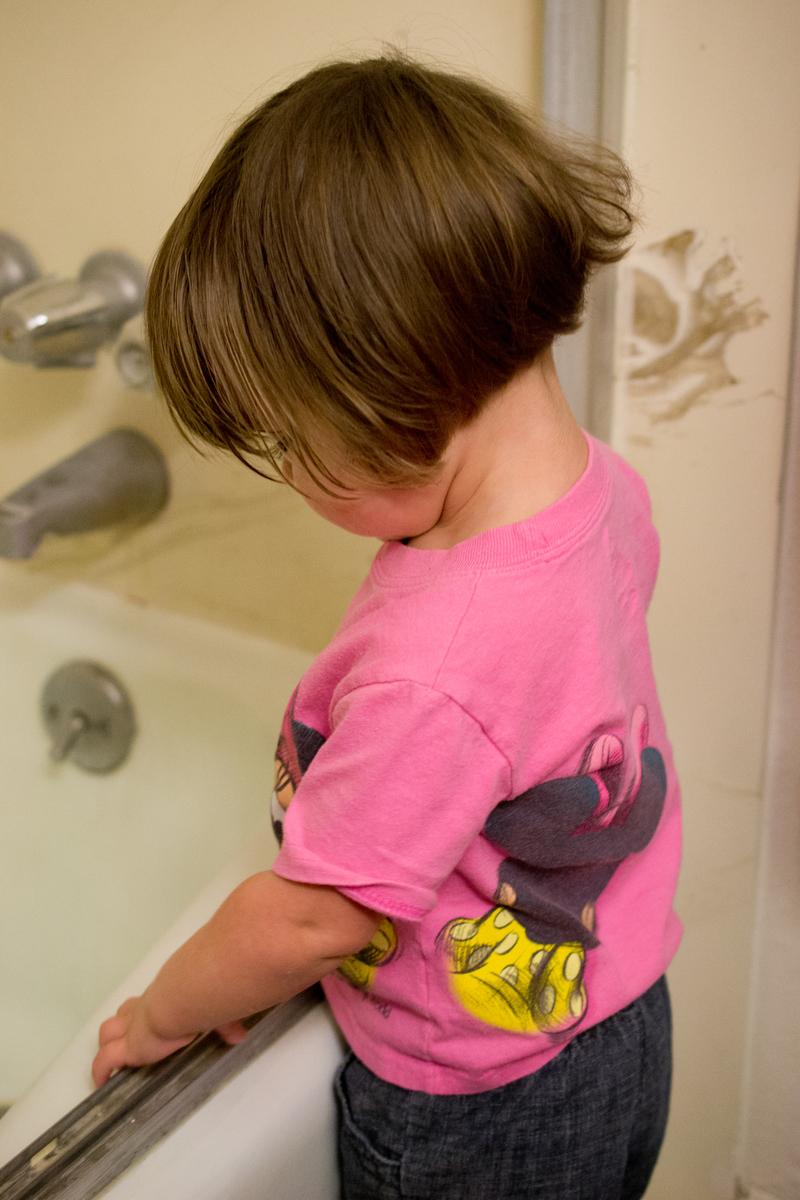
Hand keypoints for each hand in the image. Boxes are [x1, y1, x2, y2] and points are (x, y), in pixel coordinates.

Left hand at [92, 995, 247, 1087]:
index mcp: (159, 1000)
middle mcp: (141, 1011)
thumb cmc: (199, 998)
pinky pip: (105, 1061)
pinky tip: (101, 1083)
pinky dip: (101, 1071)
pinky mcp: (127, 1047)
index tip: (145, 1023)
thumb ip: (225, 1024)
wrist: (184, 998)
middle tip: (126, 1043)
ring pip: (108, 1033)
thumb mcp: (215, 1011)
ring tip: (113, 1064)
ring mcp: (131, 1029)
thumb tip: (239, 1035)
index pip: (144, 1005)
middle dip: (120, 1029)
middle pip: (120, 1018)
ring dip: (108, 1045)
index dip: (140, 1013)